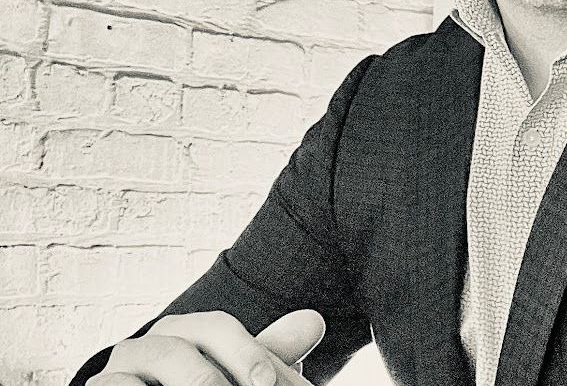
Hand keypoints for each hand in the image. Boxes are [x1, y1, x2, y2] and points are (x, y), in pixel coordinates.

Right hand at [90, 310, 325, 385]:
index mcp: (186, 331)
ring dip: (185, 384)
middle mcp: (149, 344)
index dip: (244, 353)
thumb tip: (314, 320)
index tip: (266, 385)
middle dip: (209, 379)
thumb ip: (266, 356)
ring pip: (148, 364)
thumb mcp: (236, 379)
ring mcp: (118, 371)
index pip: (216, 329)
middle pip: (178, 349)